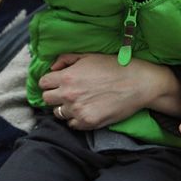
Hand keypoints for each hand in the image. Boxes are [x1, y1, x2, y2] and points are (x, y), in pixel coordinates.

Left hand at [38, 53, 180, 129]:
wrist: (137, 83)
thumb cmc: (114, 66)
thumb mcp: (88, 56)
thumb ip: (66, 59)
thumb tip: (52, 68)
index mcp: (67, 77)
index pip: (43, 83)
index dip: (49, 82)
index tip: (57, 83)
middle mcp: (69, 95)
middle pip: (46, 99)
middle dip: (54, 95)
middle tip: (66, 93)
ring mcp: (77, 110)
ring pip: (58, 113)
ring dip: (65, 108)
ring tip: (78, 102)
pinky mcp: (88, 122)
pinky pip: (72, 125)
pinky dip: (76, 119)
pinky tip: (86, 111)